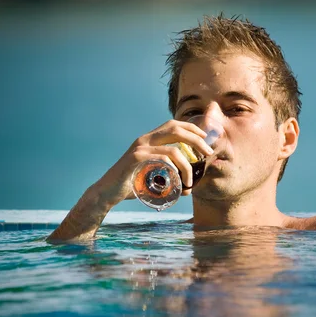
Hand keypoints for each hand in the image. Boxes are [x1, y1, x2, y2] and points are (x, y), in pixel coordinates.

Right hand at [89, 119, 213, 207]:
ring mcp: (140, 149)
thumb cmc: (130, 185)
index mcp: (148, 139)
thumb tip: (188, 188)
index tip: (204, 137)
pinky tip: (178, 182)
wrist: (107, 192)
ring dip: (187, 166)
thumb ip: (167, 176)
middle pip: (175, 130)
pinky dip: (175, 170)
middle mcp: (144, 140)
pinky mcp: (136, 160)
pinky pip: (162, 160)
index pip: (172, 124)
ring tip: (190, 182)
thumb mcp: (151, 176)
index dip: (191, 127)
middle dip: (196, 140)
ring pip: (173, 150)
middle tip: (208, 152)